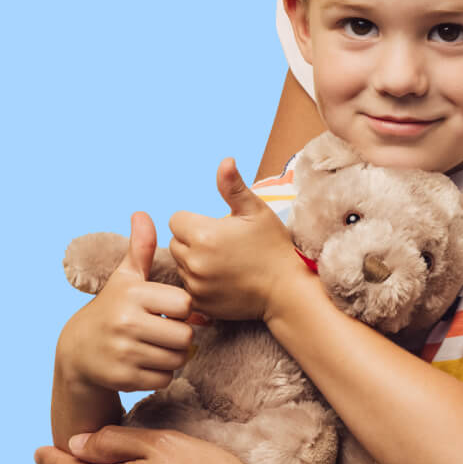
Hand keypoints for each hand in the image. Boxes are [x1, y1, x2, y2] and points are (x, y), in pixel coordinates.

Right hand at [56, 212, 194, 392]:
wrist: (78, 350)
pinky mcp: (122, 379)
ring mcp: (123, 352)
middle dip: (182, 336)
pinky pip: (164, 379)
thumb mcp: (125, 277)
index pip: (185, 305)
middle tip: (168, 332)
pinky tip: (147, 362)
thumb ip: (140, 249)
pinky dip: (162, 374)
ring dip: (174, 356)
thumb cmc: (113, 307)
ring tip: (159, 346)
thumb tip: (141, 214)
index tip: (169, 310)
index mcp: (133, 294)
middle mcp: (126, 323)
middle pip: (186, 336)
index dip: (183, 309)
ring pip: (177, 360)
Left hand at [168, 159, 297, 319]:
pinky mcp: (199, 303)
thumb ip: (233, 186)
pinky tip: (222, 279)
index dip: (195, 220)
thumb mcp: (257, 211)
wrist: (286, 289)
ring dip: (195, 261)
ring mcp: (195, 285)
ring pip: (181, 265)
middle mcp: (194, 261)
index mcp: (203, 234)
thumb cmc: (273, 245)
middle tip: (222, 245)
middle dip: (193, 240)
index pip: (176, 219)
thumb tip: (225, 160)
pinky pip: (187, 287)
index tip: (217, 227)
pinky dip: (199, 282)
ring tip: (224, 263)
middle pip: (176, 242)